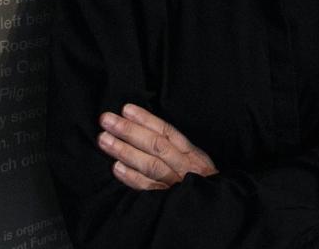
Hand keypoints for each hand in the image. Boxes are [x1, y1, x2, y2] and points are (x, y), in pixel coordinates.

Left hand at [97, 103, 217, 189]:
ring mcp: (176, 184)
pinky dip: (132, 177)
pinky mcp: (167, 201)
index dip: (146, 119)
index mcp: (192, 154)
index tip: (126, 109)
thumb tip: (144, 128)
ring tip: (104, 139)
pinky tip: (116, 167)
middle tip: (107, 120)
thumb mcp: (195, 161)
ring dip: (125, 151)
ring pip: (150, 165)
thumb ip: (175, 148)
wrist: (214, 208)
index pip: (167, 132)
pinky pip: (148, 188)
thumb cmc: (200, 182)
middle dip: (130, 131)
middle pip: (156, 145)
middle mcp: (185, 167)